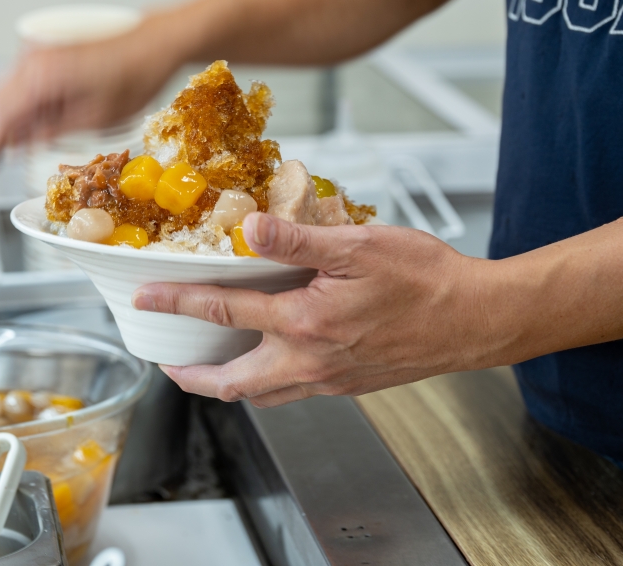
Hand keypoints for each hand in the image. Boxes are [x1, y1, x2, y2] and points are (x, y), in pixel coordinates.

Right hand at [0, 14, 184, 179]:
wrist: (155, 42)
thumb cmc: (135, 76)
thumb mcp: (95, 119)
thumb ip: (52, 131)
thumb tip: (22, 143)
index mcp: (40, 77)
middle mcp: (32, 60)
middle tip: (1, 163)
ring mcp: (38, 52)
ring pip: (4, 92)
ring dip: (9, 119)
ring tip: (31, 142)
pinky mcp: (47, 51)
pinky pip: (21, 81)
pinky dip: (23, 104)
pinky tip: (43, 121)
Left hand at [132, 212, 500, 406]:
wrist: (477, 319)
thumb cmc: (426, 279)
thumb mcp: (358, 245)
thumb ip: (298, 238)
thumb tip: (249, 228)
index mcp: (306, 323)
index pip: (223, 312)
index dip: (177, 303)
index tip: (145, 298)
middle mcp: (310, 361)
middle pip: (230, 383)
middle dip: (190, 377)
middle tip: (165, 362)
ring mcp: (328, 379)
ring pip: (260, 394)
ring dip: (225, 384)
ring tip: (205, 366)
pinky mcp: (346, 384)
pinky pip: (290, 392)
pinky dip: (263, 382)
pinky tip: (265, 360)